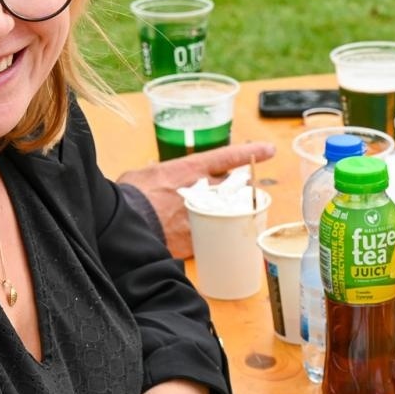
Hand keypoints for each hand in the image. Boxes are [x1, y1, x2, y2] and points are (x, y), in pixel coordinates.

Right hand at [116, 142, 275, 258]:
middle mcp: (203, 189)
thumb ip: (156, 174)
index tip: (268, 150)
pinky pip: (214, 237)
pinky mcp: (198, 238)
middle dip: (242, 190)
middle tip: (246, 192)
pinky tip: (216, 243)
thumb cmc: (130, 196)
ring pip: (231, 212)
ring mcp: (204, 214)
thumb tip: (155, 173)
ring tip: (234, 218)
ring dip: (233, 214)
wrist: (126, 224)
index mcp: (191, 169)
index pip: (228, 156)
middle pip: (236, 187)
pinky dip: (215, 238)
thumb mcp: (142, 175)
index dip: (251, 153)